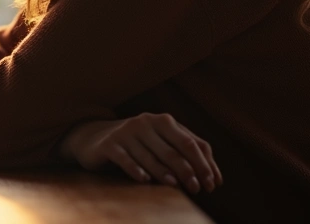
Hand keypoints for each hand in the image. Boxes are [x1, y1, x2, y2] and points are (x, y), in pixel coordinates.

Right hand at [59, 113, 222, 193]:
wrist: (95, 138)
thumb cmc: (137, 144)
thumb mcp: (161, 142)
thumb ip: (186, 152)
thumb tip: (215, 175)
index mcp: (163, 121)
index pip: (190, 142)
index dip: (204, 163)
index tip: (213, 184)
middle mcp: (146, 122)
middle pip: (172, 149)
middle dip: (187, 170)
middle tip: (197, 188)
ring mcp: (126, 132)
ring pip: (150, 156)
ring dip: (164, 173)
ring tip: (176, 186)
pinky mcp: (109, 144)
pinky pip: (125, 159)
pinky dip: (136, 170)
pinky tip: (145, 180)